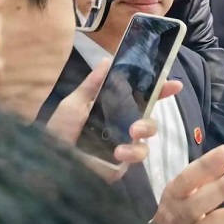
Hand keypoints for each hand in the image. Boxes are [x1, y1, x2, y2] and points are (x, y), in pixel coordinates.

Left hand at [45, 58, 181, 179]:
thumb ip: (93, 84)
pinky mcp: (122, 164)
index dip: (160, 90)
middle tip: (138, 123)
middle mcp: (122, 126)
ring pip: (147, 139)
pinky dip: (132, 152)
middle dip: (151, 119)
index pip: (142, 97)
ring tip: (132, 134)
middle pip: (150, 119)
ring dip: (144, 133)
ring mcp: (124, 145)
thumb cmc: (60, 131)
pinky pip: (137, 156)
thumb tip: (108, 59)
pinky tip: (119, 152)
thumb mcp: (74, 103)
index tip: (174, 84)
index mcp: (114, 109)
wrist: (48, 162)